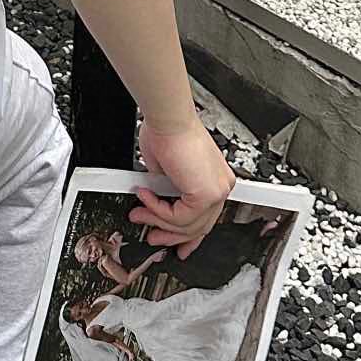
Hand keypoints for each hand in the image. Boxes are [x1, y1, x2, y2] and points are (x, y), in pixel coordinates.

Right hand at [130, 118, 235, 257]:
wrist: (168, 119)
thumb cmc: (168, 133)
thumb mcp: (167, 171)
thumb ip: (168, 192)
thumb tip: (157, 206)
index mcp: (216, 180)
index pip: (205, 217)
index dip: (187, 234)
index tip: (172, 240)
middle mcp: (221, 186)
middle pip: (198, 226)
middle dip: (170, 234)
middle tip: (153, 236)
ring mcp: (216, 191)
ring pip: (187, 225)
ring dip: (157, 220)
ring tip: (139, 212)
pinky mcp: (206, 194)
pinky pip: (179, 216)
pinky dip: (157, 211)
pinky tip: (145, 198)